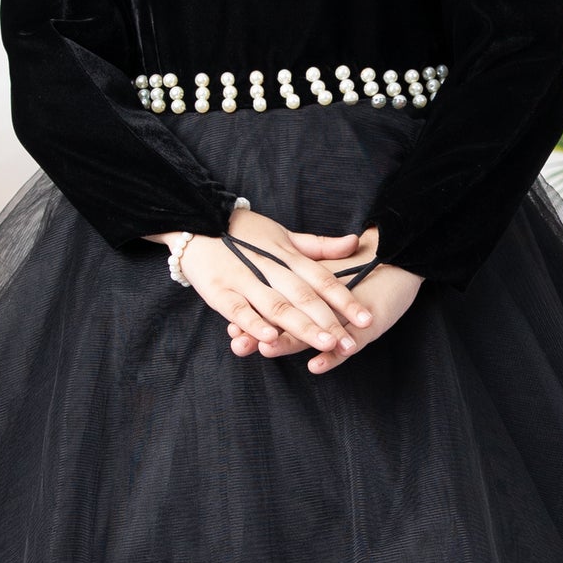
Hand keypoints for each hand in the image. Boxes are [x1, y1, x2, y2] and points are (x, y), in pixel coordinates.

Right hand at [152, 207, 377, 368]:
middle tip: (350, 343)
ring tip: (323, 344)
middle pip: (304, 296)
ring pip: (277, 305)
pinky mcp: (219, 291)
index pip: (321, 279)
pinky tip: (270, 338)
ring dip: (301, 327)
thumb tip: (355, 242)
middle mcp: (269, 267)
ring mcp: (243, 280)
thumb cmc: (243, 231)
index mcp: (287, 255)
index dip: (344, 300)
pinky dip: (254, 324)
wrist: (195, 217)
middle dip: (329, 322)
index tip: (366, 318)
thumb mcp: (283, 234)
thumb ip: (318, 245)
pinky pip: (239, 310)